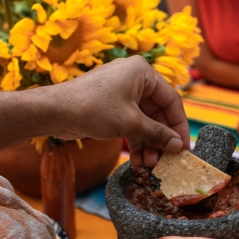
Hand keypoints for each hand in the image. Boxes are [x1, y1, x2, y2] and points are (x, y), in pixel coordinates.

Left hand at [50, 56, 189, 166]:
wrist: (55, 112)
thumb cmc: (93, 109)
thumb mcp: (130, 123)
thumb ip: (157, 134)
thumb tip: (177, 146)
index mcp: (142, 72)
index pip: (171, 100)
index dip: (179, 126)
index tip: (183, 148)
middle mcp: (134, 79)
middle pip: (157, 112)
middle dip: (160, 139)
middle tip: (164, 161)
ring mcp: (121, 92)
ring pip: (144, 120)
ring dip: (148, 143)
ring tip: (148, 166)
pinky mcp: (110, 106)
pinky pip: (130, 123)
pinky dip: (135, 140)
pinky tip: (138, 161)